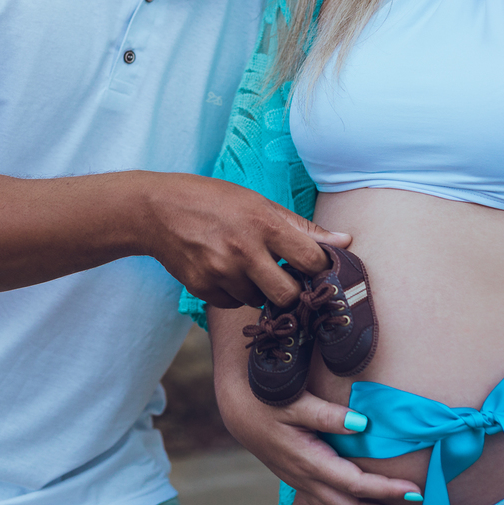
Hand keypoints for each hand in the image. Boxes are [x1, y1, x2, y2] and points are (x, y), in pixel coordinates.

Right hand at [142, 172, 349, 308]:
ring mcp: (220, 272)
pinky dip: (235, 292)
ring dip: (260, 290)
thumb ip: (302, 228)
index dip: (318, 268)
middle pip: (288, 295)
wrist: (157, 210)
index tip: (315, 267)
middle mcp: (243, 251)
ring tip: (247, 265)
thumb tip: (346, 241)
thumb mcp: (259, 203)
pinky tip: (225, 270)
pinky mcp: (202, 288)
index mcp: (264, 224)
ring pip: (259, 301)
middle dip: (292, 291)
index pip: (311, 261)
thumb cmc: (214, 201)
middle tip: (285, 277)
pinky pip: (233, 303)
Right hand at [208, 305, 420, 504]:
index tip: (414, 490)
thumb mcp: (293, 400)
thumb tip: (361, 423)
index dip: (385, 490)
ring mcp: (302, 483)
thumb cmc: (266, 399)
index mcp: (308, 459)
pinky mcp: (301, 481)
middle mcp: (305, 478)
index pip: (354, 484)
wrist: (237, 409)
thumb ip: (326, 414)